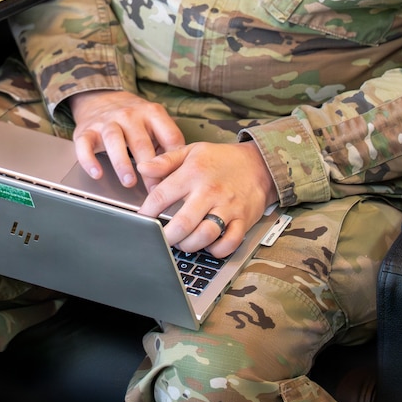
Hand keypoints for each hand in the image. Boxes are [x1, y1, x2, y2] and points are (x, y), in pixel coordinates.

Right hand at [66, 90, 185, 189]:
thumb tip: (181, 171)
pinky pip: (85, 145)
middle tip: (154, 190)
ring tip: (129, 182)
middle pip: (141, 141)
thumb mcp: (155, 122)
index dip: (174, 160)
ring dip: (122, 162)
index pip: (168, 136)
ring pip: (114, 140)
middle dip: (149, 168)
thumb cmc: (133, 118)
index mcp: (152, 113)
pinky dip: (89, 160)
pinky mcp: (86, 131)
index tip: (175, 180)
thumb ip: (167, 142)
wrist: (99, 98)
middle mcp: (129, 115)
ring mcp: (106, 122)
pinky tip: (97, 174)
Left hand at [137, 141, 277, 256]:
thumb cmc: (222, 160)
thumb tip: (143, 168)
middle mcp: (210, 191)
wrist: (260, 163)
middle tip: (162, 238)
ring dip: (189, 245)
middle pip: (182, 223)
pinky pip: (229, 243)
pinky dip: (216, 250)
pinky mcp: (243, 220)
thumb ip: (165, 160)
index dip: (147, 212)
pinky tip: (208, 245)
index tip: (141, 221)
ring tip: (183, 242)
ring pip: (204, 236)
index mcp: (193, 173)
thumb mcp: (192, 151)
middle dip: (167, 237)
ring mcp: (228, 207)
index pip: (161, 196)